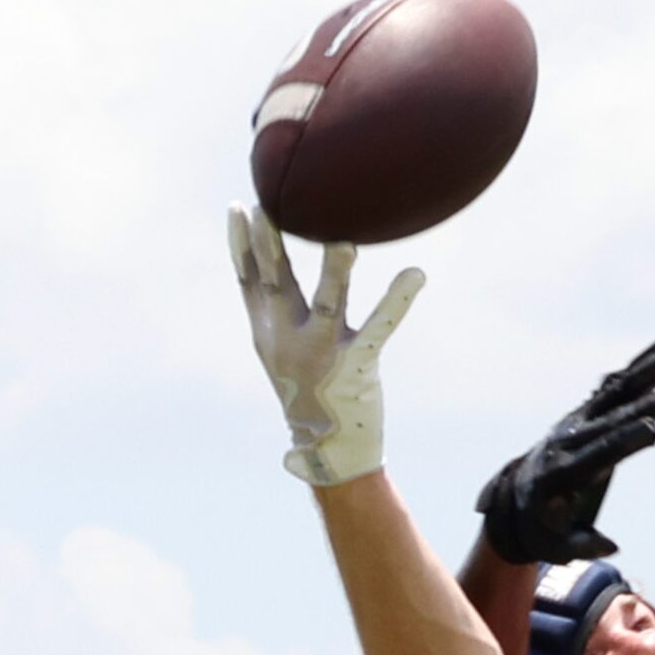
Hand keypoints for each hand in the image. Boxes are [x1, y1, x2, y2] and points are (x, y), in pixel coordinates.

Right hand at [227, 206, 423, 485]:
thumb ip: (281, 308)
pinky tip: (415, 274)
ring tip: (344, 241)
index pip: (248, 281)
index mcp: (267, 332)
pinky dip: (397, 301)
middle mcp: (288, 340)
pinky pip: (380, 328)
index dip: (240, 244)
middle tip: (270, 206)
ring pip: (327, 305)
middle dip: (271, 245)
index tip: (239, 206)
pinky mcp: (357, 366)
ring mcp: (322, 354)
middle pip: (277, 284)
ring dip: (334, 272)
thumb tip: (275, 264)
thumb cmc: (310, 389)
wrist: (329, 448)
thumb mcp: (283, 348)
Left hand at [475, 337, 654, 561]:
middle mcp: (568, 440)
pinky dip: (638, 368)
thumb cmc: (540, 532)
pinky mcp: (585, 414)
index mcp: (560, 474)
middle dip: (642, 407)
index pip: (597, 454)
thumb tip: (611, 546)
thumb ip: (581, 546)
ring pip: (615, 392)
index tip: (650, 430)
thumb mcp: (555, 549)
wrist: (514, 502)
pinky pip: (615, 387)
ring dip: (646, 371)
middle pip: (611, 420)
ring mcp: (576, 422)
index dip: (623, 441)